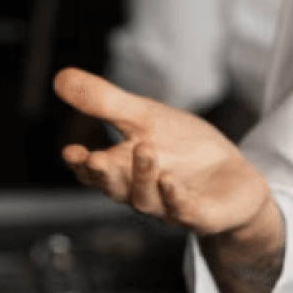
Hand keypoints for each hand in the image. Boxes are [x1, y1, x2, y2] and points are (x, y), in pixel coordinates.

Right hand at [53, 68, 271, 237]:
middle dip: (105, 175)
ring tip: (144, 150)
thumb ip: (104, 102)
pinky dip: (176, 197)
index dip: (81, 164)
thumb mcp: (144, 117)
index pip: (94, 172)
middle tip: (96, 159)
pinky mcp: (201, 215)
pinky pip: (185, 211)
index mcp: (123, 171)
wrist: (232, 177)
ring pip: (147, 199)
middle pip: (116, 189)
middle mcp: (141, 192)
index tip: (71, 151)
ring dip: (143, 177)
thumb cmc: (183, 149)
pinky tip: (171, 180)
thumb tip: (60, 77)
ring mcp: (170, 207)